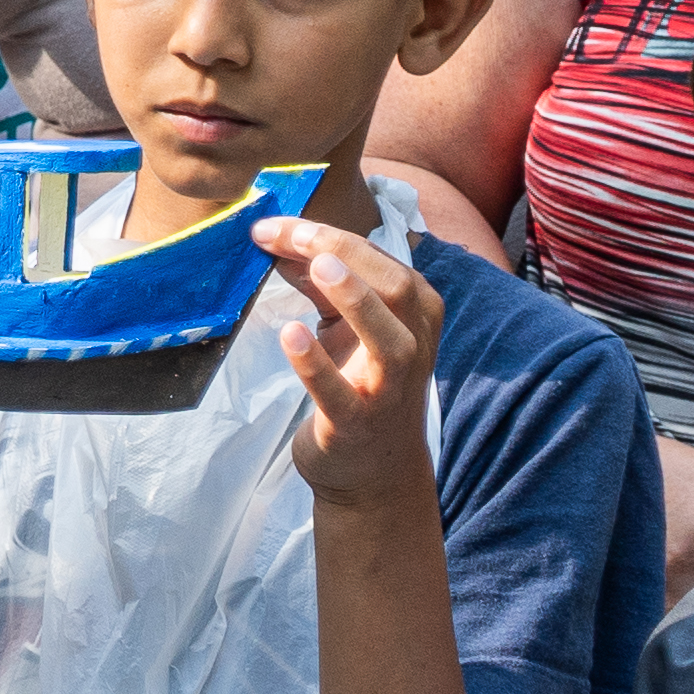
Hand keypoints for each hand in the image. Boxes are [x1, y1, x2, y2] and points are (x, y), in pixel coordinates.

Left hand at [259, 215, 445, 507]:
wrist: (371, 469)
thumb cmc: (360, 383)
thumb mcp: (346, 326)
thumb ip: (320, 284)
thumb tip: (278, 238)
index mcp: (417, 312)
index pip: (378, 261)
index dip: (329, 235)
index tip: (276, 224)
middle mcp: (414, 346)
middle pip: (394, 286)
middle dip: (344, 252)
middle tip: (295, 233)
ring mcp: (389, 387)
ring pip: (388, 337)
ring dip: (355, 298)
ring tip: (319, 265)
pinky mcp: (357, 423)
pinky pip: (338, 393)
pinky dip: (314, 363)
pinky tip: (290, 334)